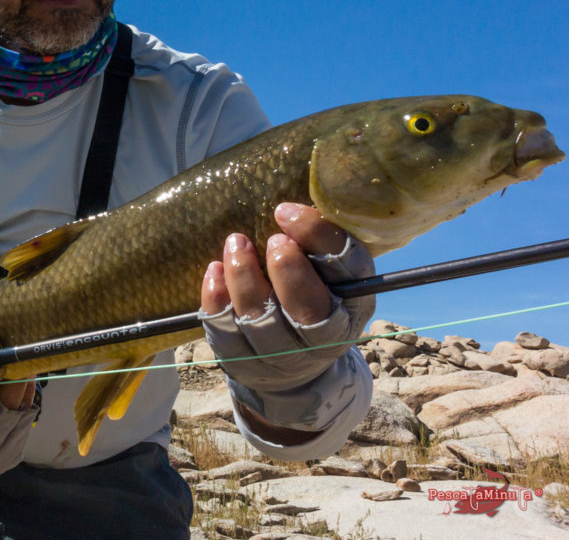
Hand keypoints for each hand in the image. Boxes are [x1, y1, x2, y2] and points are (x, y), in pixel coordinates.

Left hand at [199, 203, 375, 437]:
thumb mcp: (329, 274)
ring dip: (244, 277)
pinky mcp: (244, 362)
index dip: (318, 236)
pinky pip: (225, 332)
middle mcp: (324, 337)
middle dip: (287, 270)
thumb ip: (318, 243)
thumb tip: (288, 200)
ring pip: (261, 319)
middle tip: (272, 239)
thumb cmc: (311, 297)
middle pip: (307, 308)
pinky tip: (214, 270)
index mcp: (354, 304)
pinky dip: (216, 299)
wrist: (294, 368)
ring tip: (235, 243)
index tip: (285, 211)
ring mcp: (282, 355)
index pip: (348, 269)